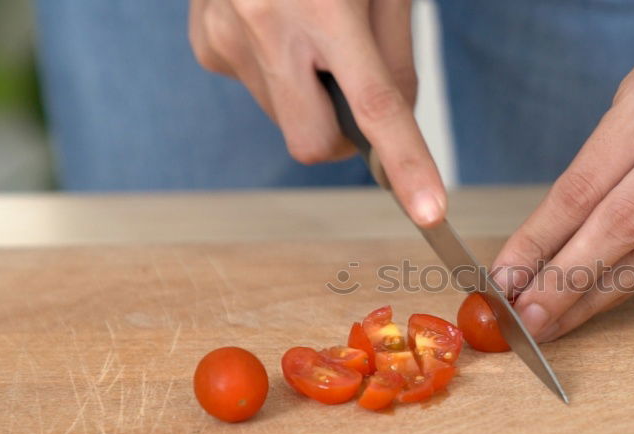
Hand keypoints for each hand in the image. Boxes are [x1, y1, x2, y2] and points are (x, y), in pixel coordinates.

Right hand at [189, 0, 444, 225]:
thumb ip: (396, 56)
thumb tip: (396, 126)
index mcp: (322, 7)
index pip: (373, 106)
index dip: (405, 163)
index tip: (428, 212)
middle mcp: (264, 27)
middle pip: (313, 143)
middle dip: (342, 139)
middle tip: (354, 89)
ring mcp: (225, 39)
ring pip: (285, 118)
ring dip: (309, 95)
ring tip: (309, 28)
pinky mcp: (205, 45)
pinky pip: (257, 90)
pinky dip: (279, 75)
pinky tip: (276, 27)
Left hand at [492, 0, 633, 340]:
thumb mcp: (627, 101)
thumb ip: (590, 174)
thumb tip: (534, 254)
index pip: (586, 184)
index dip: (541, 239)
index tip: (506, 277)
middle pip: (624, 225)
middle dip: (567, 280)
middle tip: (527, 317)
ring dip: (598, 295)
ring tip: (555, 320)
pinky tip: (602, 299)